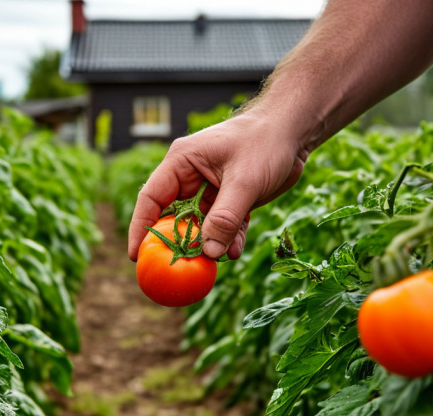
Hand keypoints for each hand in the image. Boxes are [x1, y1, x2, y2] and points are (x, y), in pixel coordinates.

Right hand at [127, 107, 308, 260]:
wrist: (295, 131)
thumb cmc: (266, 142)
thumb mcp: (244, 181)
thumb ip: (225, 218)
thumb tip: (209, 252)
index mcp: (182, 162)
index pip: (151, 198)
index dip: (141, 228)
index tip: (137, 256)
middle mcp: (191, 176)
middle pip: (173, 217)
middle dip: (177, 243)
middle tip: (177, 268)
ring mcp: (210, 189)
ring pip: (200, 226)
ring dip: (209, 244)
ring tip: (218, 260)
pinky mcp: (230, 199)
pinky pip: (222, 226)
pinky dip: (229, 239)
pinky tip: (236, 250)